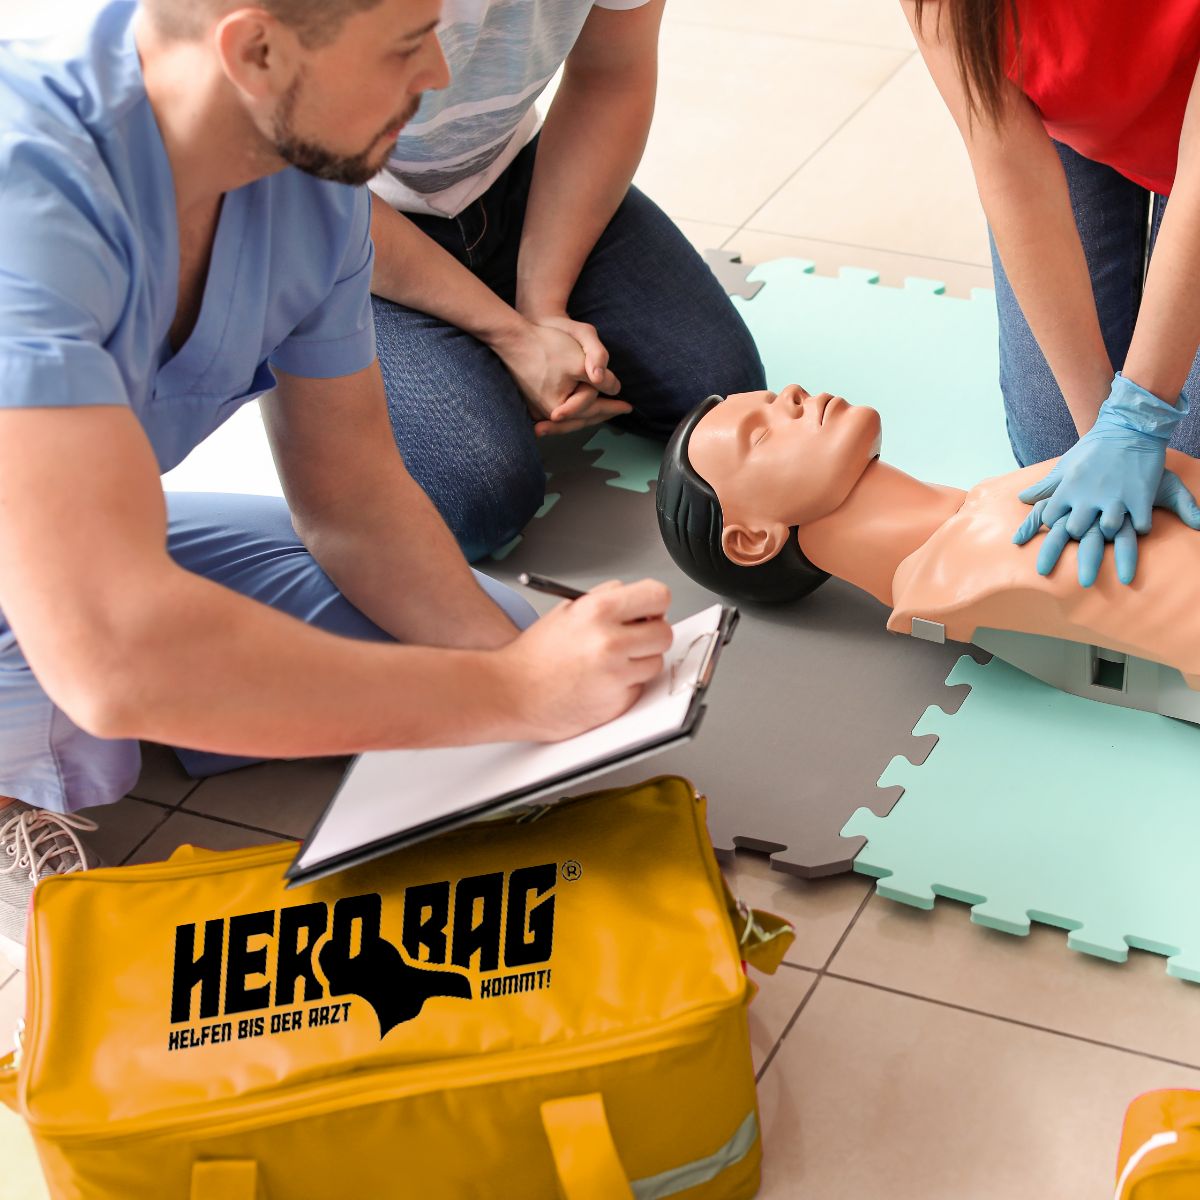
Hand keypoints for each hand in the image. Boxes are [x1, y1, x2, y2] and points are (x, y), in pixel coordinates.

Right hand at [493, 319, 627, 435]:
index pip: (592, 409)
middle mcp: (545, 414)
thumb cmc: (546, 345)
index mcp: (558, 408)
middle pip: (581, 418)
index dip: (612, 406)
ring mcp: (536, 410)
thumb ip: (600, 376)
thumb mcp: (579, 360)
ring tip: (605, 411)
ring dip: (589, 414)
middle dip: (602, 414)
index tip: (629, 406)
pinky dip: (574, 409)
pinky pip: (560, 410)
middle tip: (621, 411)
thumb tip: (616, 389)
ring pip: (570, 417)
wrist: (512, 337)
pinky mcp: (531, 402)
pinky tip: (583, 406)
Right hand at [498, 579, 671, 740]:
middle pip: (664, 632)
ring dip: (640, 662)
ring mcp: (616, 674)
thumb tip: (639, 600)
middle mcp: (610, 641)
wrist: (510, 693)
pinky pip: (640, 686)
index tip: (649, 611)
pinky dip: (627, 685)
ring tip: (610, 662)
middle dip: (651, 635)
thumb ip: (606, 600)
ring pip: (656, 662)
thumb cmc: (534, 655)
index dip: (655, 605)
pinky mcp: (618, 701)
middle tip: (631, 639)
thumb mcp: (568, 610)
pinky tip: (601, 682)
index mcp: (598, 610)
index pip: (658, 596)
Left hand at [1012, 373, 1195, 584]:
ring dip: (1112, 539)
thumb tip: (1021, 499)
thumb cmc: (1093, 448)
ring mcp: (1115, 498)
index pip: (1051, 520)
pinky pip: (1139, 525)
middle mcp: (1088, 497)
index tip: (1049, 552)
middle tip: (1083, 571)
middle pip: (1075, 533)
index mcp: (1068, 490)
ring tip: (1118, 558)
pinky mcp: (1140, 497)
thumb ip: (1045, 486)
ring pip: (1108, 531)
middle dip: (1079, 545)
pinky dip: (1140, 529)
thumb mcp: (1065, 466)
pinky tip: (1142, 531)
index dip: (1051, 534)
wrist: (1127, 428)